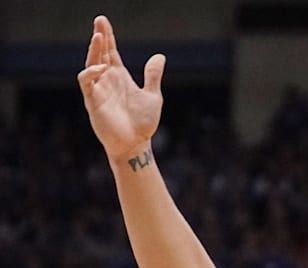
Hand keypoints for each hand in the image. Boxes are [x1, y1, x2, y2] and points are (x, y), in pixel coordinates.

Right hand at [77, 16, 165, 161]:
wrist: (136, 144)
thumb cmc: (142, 123)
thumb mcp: (152, 95)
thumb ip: (153, 75)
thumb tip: (160, 55)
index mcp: (119, 77)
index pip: (110, 52)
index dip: (107, 37)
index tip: (103, 21)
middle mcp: (107, 80)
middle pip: (99, 53)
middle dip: (99, 37)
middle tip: (99, 21)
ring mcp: (98, 90)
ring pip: (90, 64)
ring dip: (93, 51)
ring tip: (98, 36)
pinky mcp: (93, 101)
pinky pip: (86, 82)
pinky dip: (91, 72)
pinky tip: (102, 67)